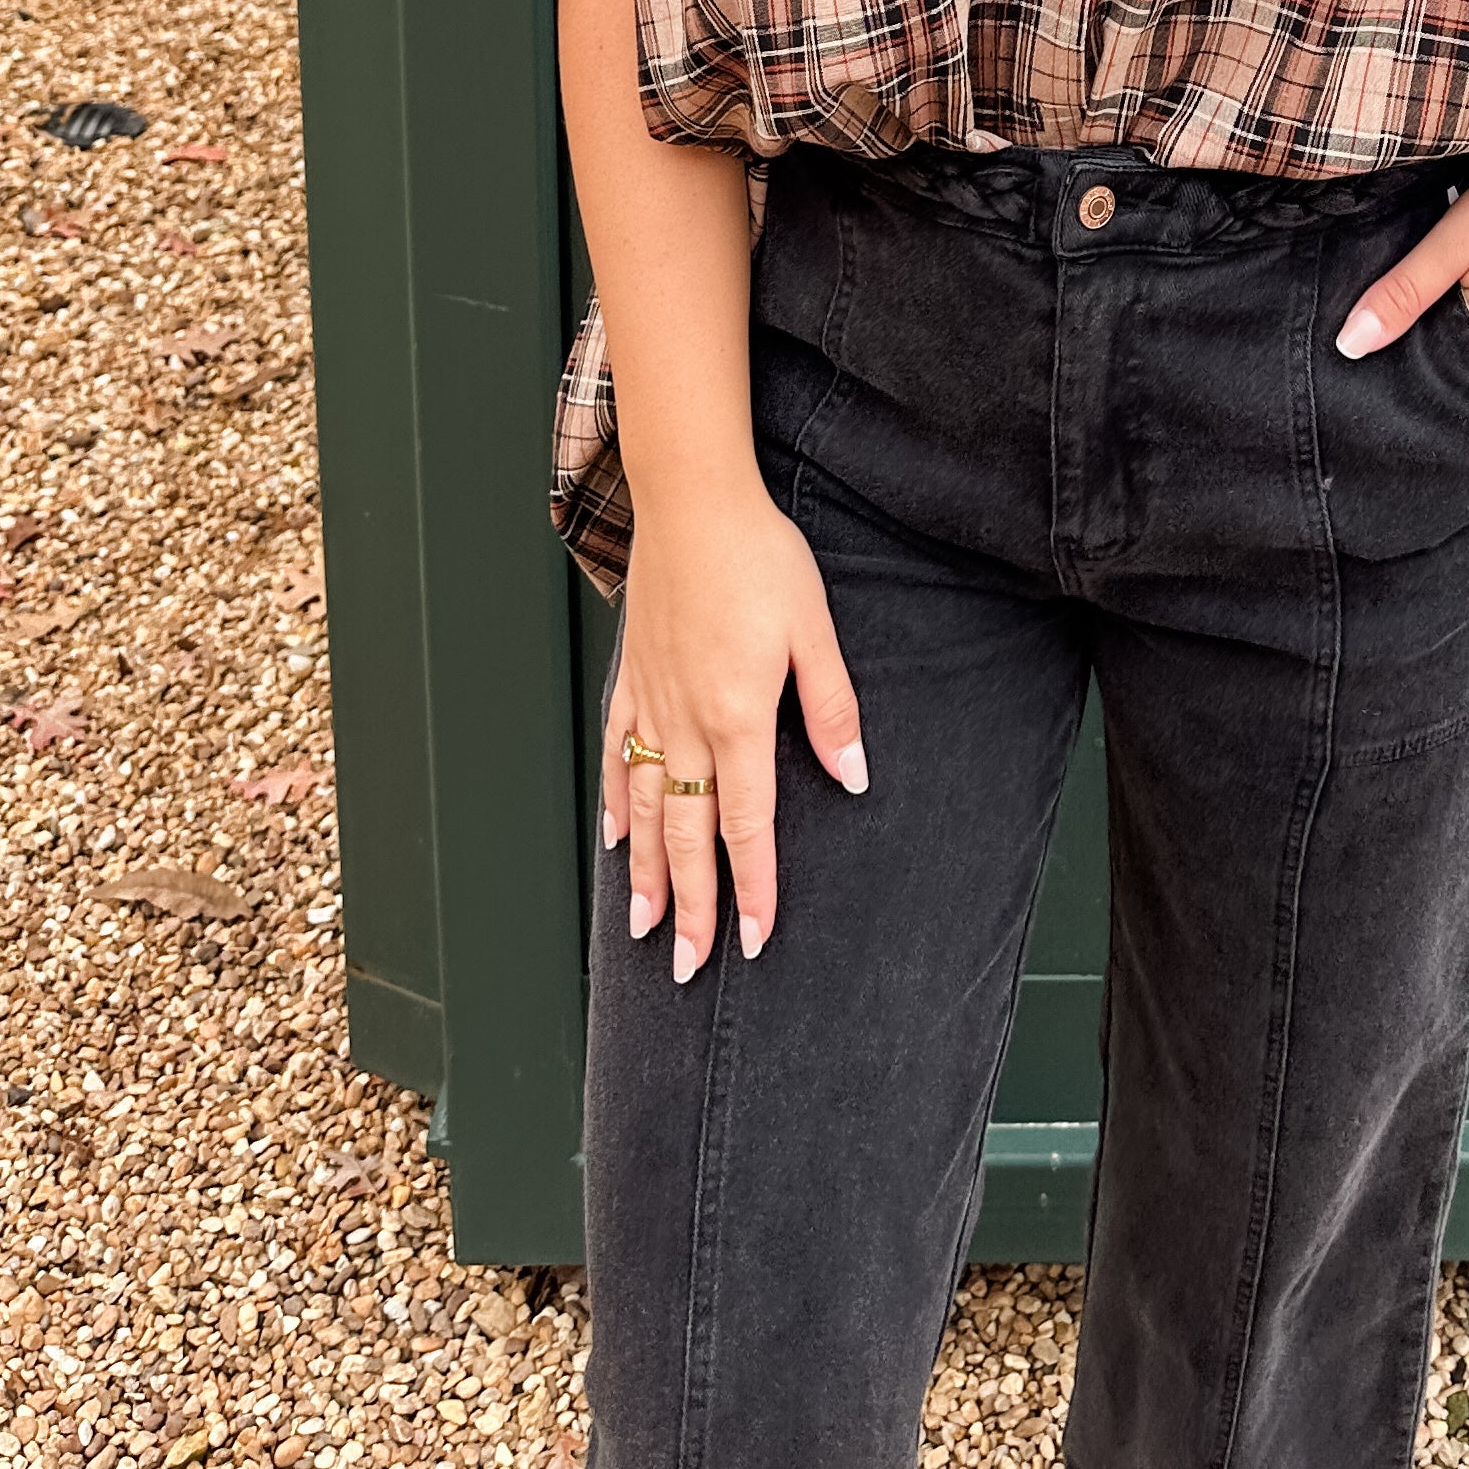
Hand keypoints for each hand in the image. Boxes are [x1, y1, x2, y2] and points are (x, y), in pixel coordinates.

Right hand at [603, 470, 866, 980]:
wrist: (692, 503)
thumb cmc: (759, 557)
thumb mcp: (815, 629)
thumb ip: (831, 707)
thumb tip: (852, 774)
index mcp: (740, 717)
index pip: (747, 826)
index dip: (752, 888)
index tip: (752, 940)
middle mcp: (688, 723)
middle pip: (688, 835)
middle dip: (692, 907)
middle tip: (688, 965)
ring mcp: (652, 704)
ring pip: (645, 808)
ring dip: (647, 874)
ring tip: (644, 928)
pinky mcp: (632, 679)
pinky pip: (617, 755)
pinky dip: (616, 803)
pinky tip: (617, 838)